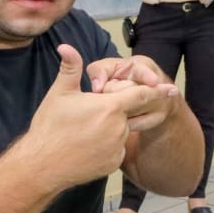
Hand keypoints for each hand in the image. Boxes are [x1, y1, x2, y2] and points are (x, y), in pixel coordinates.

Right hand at [21, 46, 167, 189]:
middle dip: (115, 113)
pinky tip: (86, 147)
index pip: (140, 95)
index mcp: (110, 107)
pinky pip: (116, 149)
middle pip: (127, 114)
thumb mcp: (60, 94)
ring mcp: (118, 147)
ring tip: (82, 133)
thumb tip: (66, 46)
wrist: (42, 166)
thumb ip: (70, 69)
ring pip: (121, 132)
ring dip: (109, 129)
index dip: (156, 90)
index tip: (171, 88)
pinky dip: (106, 146)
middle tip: (90, 118)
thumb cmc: (50, 128)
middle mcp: (119, 127)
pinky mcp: (114, 163)